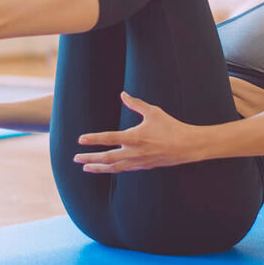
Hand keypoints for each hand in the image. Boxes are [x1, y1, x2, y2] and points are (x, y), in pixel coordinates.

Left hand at [74, 92, 193, 172]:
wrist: (187, 146)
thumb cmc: (171, 127)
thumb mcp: (153, 112)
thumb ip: (135, 104)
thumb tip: (123, 94)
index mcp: (134, 137)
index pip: (108, 138)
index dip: (93, 139)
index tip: (80, 140)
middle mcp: (134, 152)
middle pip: (107, 158)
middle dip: (89, 159)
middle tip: (76, 159)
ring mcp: (138, 162)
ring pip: (114, 167)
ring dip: (98, 168)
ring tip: (86, 168)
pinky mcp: (144, 167)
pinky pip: (124, 170)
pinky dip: (113, 169)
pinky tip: (107, 168)